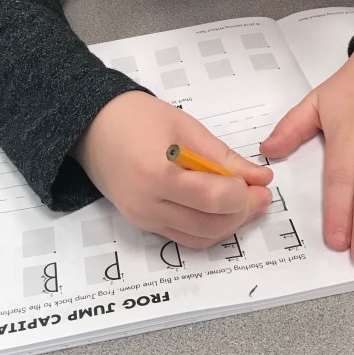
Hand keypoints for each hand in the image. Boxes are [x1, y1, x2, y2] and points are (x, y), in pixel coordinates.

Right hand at [74, 91, 272, 247]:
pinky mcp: (142, 224)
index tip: (259, 181)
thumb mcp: (185, 126)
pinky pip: (185, 237)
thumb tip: (261, 177)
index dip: (243, 195)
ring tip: (245, 202)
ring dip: (230, 225)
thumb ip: (224, 156)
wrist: (92, 127)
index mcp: (157, 174)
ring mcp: (143, 219)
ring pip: (201, 238)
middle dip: (243, 212)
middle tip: (261, 193)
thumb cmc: (137, 116)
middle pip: (210, 225)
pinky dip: (209, 228)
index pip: (213, 199)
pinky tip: (221, 209)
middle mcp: (147, 205)